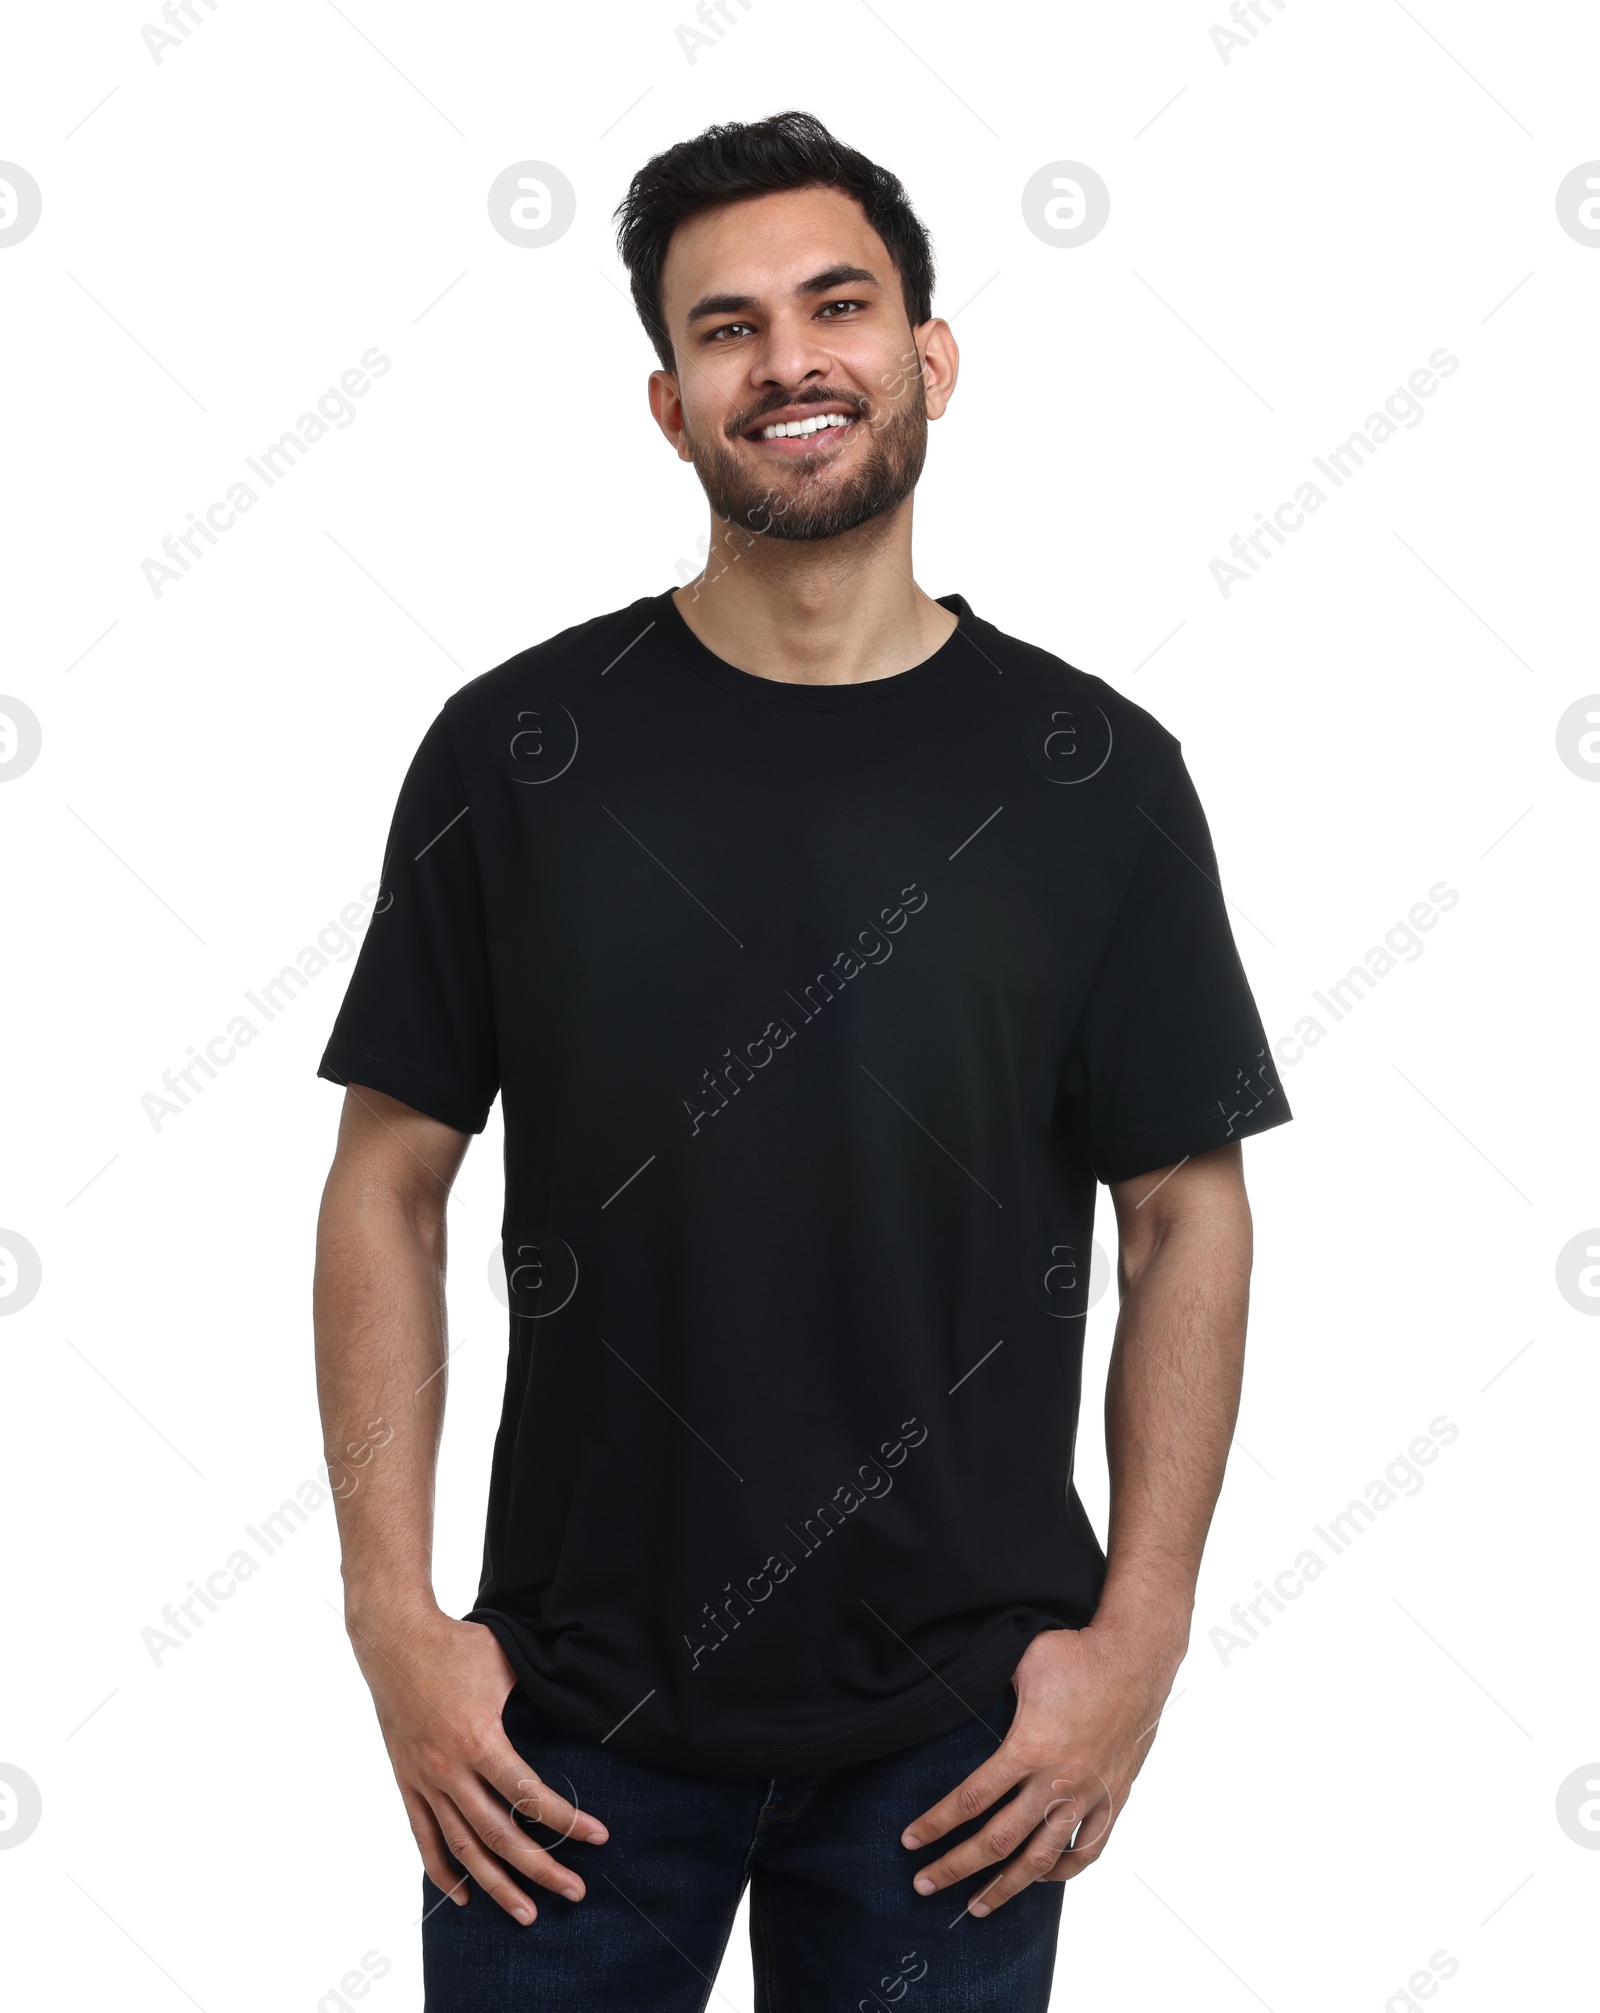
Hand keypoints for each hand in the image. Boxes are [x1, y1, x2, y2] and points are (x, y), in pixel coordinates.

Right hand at [346, 1602, 608, 1924]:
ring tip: (527, 1914)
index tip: (599, 1837)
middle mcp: (450, 1770)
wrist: (394, 1639)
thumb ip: (538, 1690)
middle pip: (500, 1835)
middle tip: (576, 1892)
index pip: (529, 1796)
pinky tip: (462, 1897)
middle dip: (541, 1869)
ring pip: (463, 1847)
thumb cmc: (458, 1645)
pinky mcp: (407, 1781)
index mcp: (479, 1740)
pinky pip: (424, 1836)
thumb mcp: (507, 1661)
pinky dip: (442, 1871)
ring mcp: (425, 1780)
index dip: (567, 1821)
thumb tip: (581, 1698)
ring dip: (496, 1885)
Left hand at [900, 1619, 1182, 1913]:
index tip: (909, 1841)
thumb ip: (990, 1688)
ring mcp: (1088, 1796)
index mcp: (1030, 1748)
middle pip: (998, 1841)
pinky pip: (1087, 1851)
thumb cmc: (1076, 1653)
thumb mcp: (1022, 1662)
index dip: (936, 1824)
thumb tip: (956, 1694)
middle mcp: (1058, 1782)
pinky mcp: (1113, 1799)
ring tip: (977, 1907)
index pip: (972, 1799)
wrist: (1137, 1658)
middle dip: (955, 1867)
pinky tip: (1040, 1879)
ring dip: (1005, 1887)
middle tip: (923, 1885)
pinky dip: (1062, 1872)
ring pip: (1041, 1860)